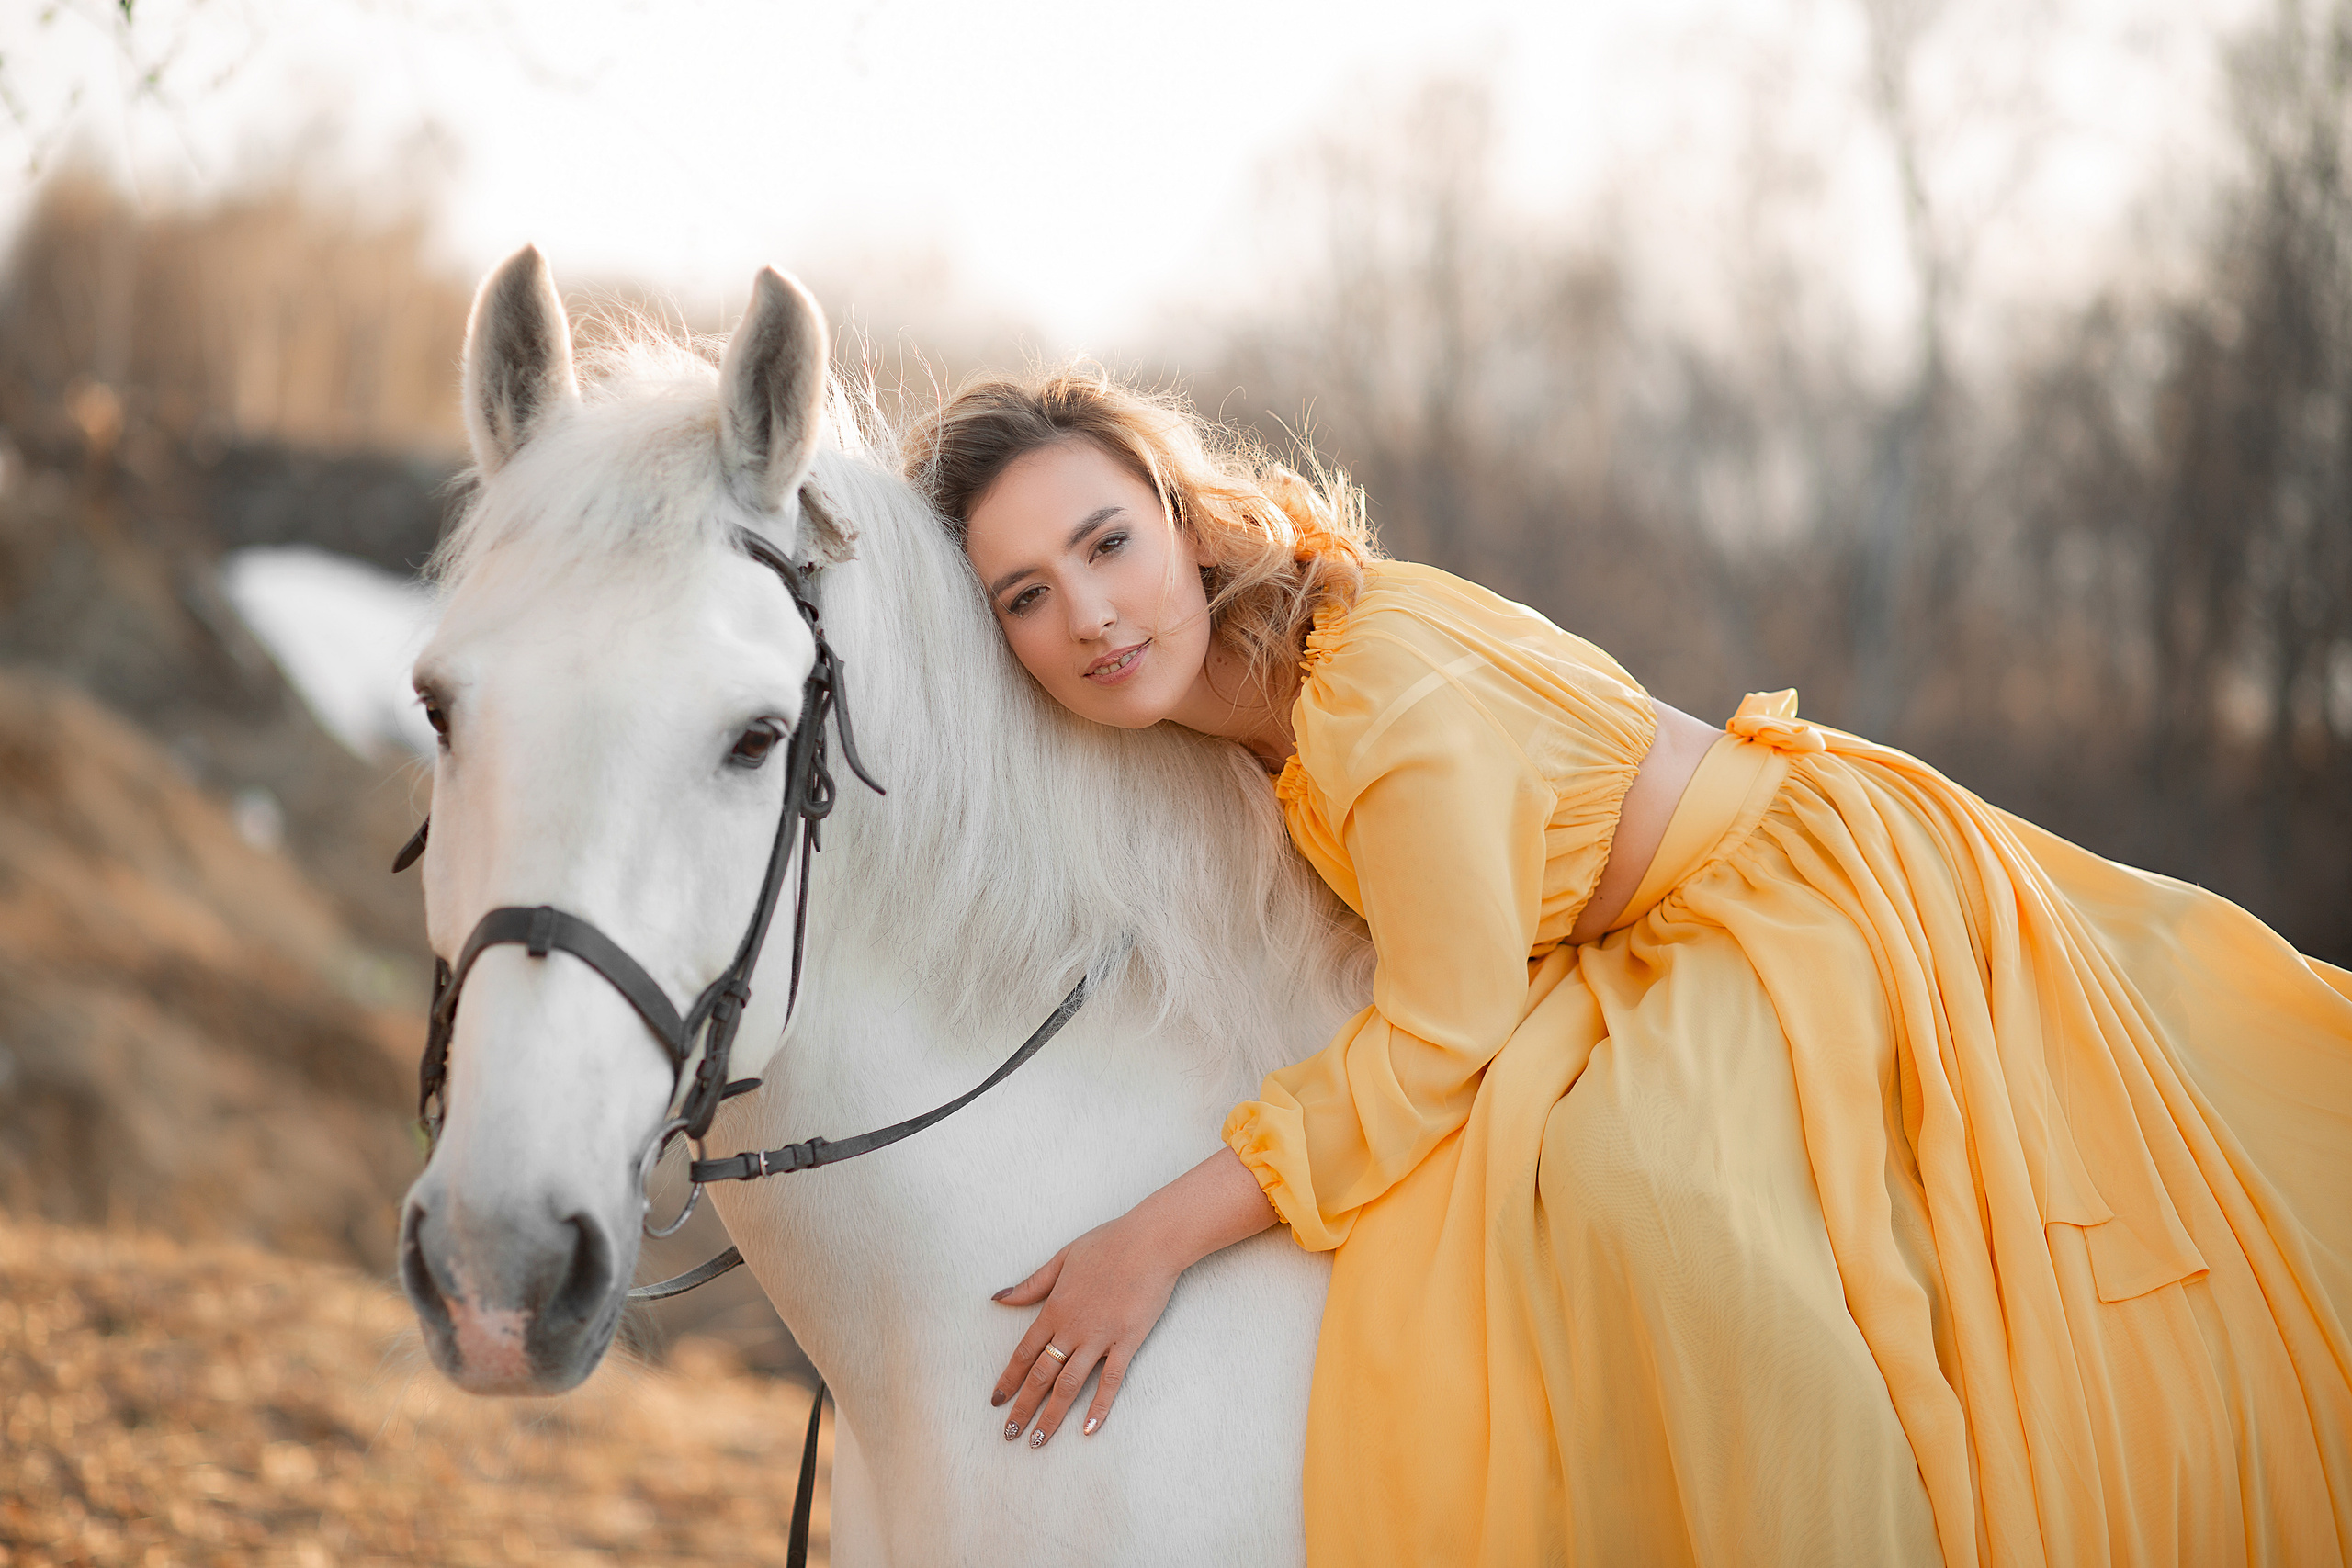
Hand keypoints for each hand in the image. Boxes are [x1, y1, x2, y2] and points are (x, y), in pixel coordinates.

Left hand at [990, 1210, 1180, 1447]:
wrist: (1150, 1241)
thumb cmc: (1107, 1243)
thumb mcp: (1062, 1258)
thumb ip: (1032, 1284)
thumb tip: (999, 1297)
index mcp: (1055, 1308)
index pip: (1025, 1352)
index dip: (1009, 1378)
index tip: (997, 1401)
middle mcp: (1072, 1328)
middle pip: (1041, 1375)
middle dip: (1023, 1407)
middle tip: (1009, 1434)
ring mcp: (1099, 1337)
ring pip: (1069, 1384)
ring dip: (1051, 1415)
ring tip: (1038, 1441)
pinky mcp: (1127, 1342)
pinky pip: (1110, 1381)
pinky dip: (1098, 1407)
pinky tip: (1088, 1429)